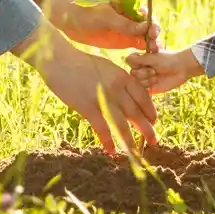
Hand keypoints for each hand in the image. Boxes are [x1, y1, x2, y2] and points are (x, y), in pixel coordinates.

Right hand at [14, 25, 157, 153]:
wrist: (60, 60)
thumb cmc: (81, 63)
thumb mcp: (106, 67)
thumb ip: (118, 80)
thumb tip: (127, 95)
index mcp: (122, 76)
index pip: (143, 96)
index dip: (150, 111)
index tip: (154, 121)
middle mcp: (116, 88)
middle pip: (136, 113)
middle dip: (147, 129)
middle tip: (154, 141)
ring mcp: (102, 98)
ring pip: (121, 124)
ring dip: (130, 141)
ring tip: (136, 154)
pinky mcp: (87, 107)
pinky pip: (102, 128)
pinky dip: (107, 141)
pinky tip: (111, 151)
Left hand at [39, 0, 160, 51]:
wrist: (67, 18)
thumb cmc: (86, 11)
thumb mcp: (105, 17)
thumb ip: (124, 24)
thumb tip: (145, 28)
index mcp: (128, 6)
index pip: (145, 15)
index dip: (151, 23)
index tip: (153, 32)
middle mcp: (130, 18)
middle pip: (147, 28)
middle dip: (153, 37)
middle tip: (155, 47)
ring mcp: (127, 30)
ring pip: (144, 38)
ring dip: (149, 46)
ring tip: (153, 55)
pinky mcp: (122, 41)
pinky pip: (136, 47)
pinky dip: (142, 53)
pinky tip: (145, 60)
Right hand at [125, 47, 203, 94]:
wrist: (180, 69)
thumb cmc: (167, 60)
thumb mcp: (152, 58)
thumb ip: (138, 59)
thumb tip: (125, 59)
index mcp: (139, 59)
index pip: (129, 61)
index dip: (136, 63)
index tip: (147, 61)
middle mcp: (140, 69)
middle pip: (132, 73)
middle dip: (144, 72)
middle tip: (154, 70)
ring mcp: (144, 79)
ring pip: (137, 82)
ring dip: (147, 79)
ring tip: (157, 76)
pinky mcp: (148, 88)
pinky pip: (142, 90)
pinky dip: (149, 86)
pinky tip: (156, 82)